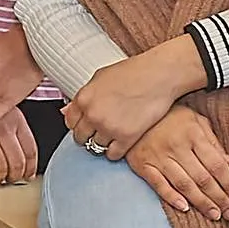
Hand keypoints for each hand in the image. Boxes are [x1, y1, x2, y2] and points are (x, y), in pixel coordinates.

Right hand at [0, 105, 42, 186]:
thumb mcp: (1, 101)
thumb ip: (12, 120)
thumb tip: (19, 141)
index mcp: (15, 119)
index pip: (30, 150)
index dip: (30, 166)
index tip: (27, 174)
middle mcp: (4, 129)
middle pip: (16, 162)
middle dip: (15, 176)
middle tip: (11, 180)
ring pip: (0, 167)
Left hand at [67, 36, 207, 160]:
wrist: (160, 75)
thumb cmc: (134, 72)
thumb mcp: (100, 77)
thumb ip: (85, 96)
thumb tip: (68, 110)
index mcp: (84, 98)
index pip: (69, 122)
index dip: (79, 124)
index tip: (86, 125)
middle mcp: (93, 114)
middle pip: (81, 138)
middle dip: (89, 135)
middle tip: (100, 132)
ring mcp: (108, 127)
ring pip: (96, 147)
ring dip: (104, 143)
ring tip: (114, 134)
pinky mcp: (126, 137)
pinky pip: (112, 154)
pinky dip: (116, 151)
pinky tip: (122, 142)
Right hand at [126, 105, 228, 222]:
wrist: (132, 111)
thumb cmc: (170, 116)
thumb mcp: (196, 121)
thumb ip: (214, 143)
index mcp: (194, 135)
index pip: (217, 165)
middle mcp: (177, 147)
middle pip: (203, 178)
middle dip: (220, 198)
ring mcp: (158, 157)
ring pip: (184, 184)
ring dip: (201, 202)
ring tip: (215, 215)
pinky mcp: (142, 164)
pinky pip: (158, 184)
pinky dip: (171, 197)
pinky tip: (185, 208)